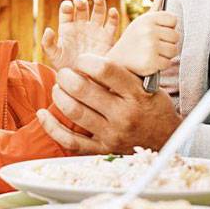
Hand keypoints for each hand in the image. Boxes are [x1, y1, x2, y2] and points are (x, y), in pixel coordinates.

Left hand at [37, 53, 180, 153]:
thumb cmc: (152, 106)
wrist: (166, 140)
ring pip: (74, 111)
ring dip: (59, 95)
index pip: (105, 70)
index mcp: (136, 94)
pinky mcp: (102, 149)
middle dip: (66, 76)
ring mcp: (112, 134)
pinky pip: (70, 140)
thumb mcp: (146, 85)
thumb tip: (92, 59)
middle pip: (83, 89)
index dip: (87, 60)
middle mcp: (124, 114)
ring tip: (58, 87)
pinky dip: (52, 126)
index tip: (82, 59)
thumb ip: (122, 73)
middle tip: (64, 73)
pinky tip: (43, 114)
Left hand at [41, 0, 119, 69]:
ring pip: (98, 12)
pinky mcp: (108, 38)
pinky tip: (112, 11)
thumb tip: (47, 29)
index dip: (67, 7)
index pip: (67, 12)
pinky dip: (113, 17)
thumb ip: (48, 43)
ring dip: (99, 4)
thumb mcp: (54, 56)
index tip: (68, 6)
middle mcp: (82, 26)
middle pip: (83, 8)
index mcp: (67, 27)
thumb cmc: (66, 68)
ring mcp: (95, 30)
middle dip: (81, 3)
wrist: (84, 81)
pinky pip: (112, 25)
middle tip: (81, 2)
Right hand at [106, 10, 180, 76]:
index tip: (158, 33)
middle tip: (155, 46)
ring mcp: (150, 46)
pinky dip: (161, 65)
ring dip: (166, 55)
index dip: (168, 28)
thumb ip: (153, 11)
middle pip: (176, 36)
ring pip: (174, 50)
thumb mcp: (139, 23)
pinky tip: (151, 63)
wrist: (116, 61)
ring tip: (153, 54)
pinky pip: (168, 63)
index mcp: (147, 19)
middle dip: (168, 43)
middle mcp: (149, 31)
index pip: (173, 19)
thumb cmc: (132, 41)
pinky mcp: (151, 61)